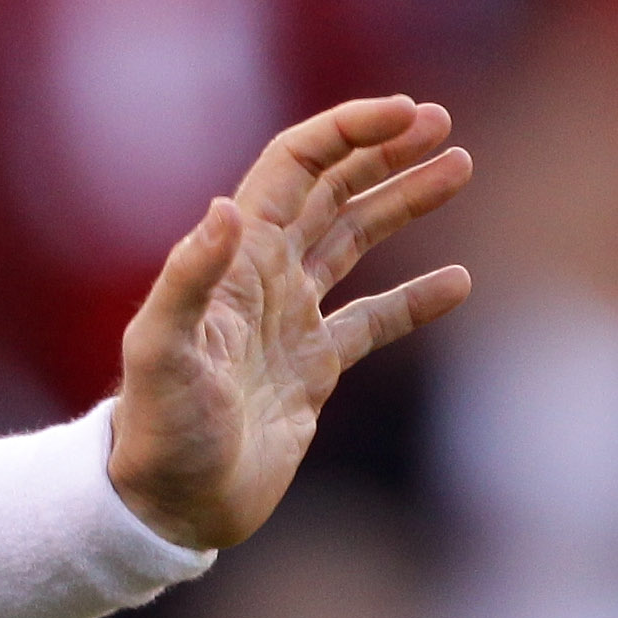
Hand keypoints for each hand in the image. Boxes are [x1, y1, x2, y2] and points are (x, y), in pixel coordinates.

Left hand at [108, 95, 474, 551]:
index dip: (348, 132)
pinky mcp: (312, 370)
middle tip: (444, 124)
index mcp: (236, 262)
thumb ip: (187, 280)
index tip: (407, 112)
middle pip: (331, 192)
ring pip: (356, 242)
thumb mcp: (160, 351)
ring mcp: (291, 322)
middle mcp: (264, 280)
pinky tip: (458, 281)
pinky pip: (372, 321)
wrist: (167, 505)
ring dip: (404, 202)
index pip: (295, 168)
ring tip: (460, 166)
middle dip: (384, 152)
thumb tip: (224, 209)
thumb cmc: (157, 430)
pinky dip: (414, 300)